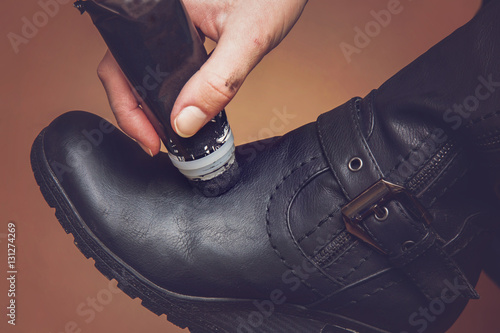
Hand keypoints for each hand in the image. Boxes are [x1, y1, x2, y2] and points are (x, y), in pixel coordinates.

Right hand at [97, 0, 307, 155]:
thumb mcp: (247, 38)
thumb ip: (218, 80)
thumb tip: (186, 122)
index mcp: (155, 8)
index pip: (119, 63)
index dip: (127, 107)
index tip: (149, 139)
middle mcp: (156, 14)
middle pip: (125, 69)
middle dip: (137, 111)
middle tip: (157, 141)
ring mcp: (169, 22)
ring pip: (145, 67)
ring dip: (153, 101)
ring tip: (169, 129)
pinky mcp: (184, 28)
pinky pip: (166, 62)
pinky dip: (171, 88)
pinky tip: (186, 103)